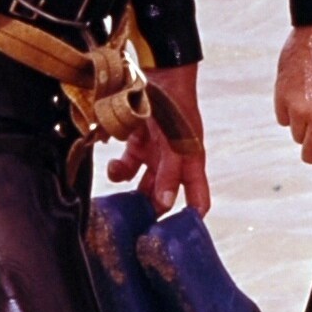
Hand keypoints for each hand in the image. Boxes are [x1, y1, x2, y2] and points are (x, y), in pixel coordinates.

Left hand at [106, 62, 209, 214]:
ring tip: (118, 179)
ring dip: (129, 186)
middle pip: (163, 195)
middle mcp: (174, 161)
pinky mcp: (136, 142)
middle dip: (148, 207)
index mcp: (191, 163)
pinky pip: (126, 163)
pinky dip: (118, 166)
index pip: (197, 200)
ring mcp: (155, 152)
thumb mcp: (176, 143)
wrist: (160, 71)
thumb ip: (170, 174)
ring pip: (140, 182)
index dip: (189, 221)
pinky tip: (114, 159)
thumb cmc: (177, 105)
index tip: (173, 240)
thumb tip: (165, 205)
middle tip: (131, 221)